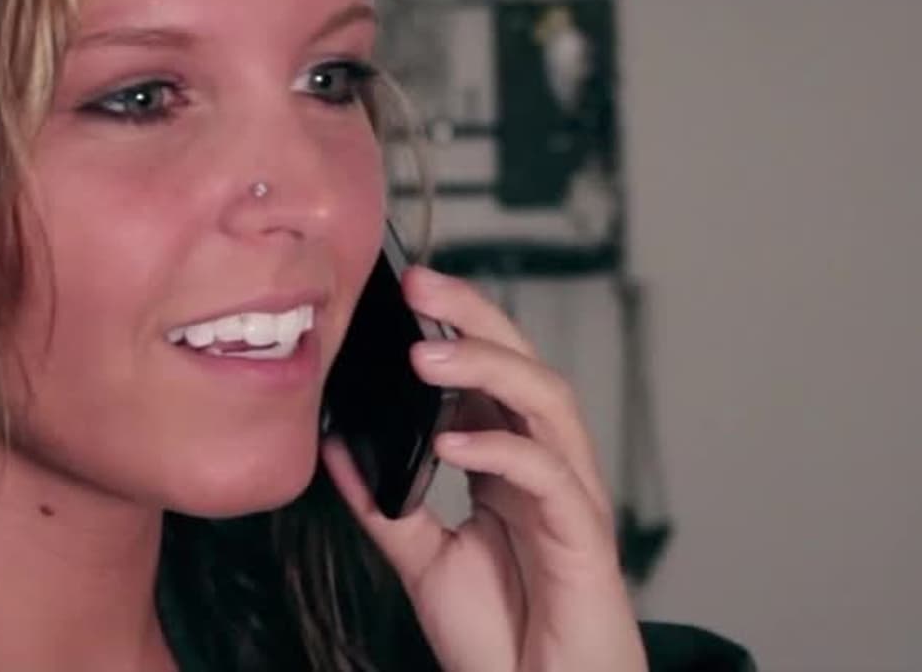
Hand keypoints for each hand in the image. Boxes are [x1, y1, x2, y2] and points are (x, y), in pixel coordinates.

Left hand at [321, 266, 645, 671]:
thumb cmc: (499, 638)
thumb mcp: (422, 559)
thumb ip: (384, 502)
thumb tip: (336, 445)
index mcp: (509, 466)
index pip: (489, 374)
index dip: (456, 325)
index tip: (403, 291)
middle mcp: (545, 469)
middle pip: (525, 366)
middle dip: (476, 316)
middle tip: (422, 285)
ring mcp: (571, 498)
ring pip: (548, 403)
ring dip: (487, 367)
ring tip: (425, 353)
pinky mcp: (585, 538)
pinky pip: (551, 476)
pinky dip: (503, 449)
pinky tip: (455, 441)